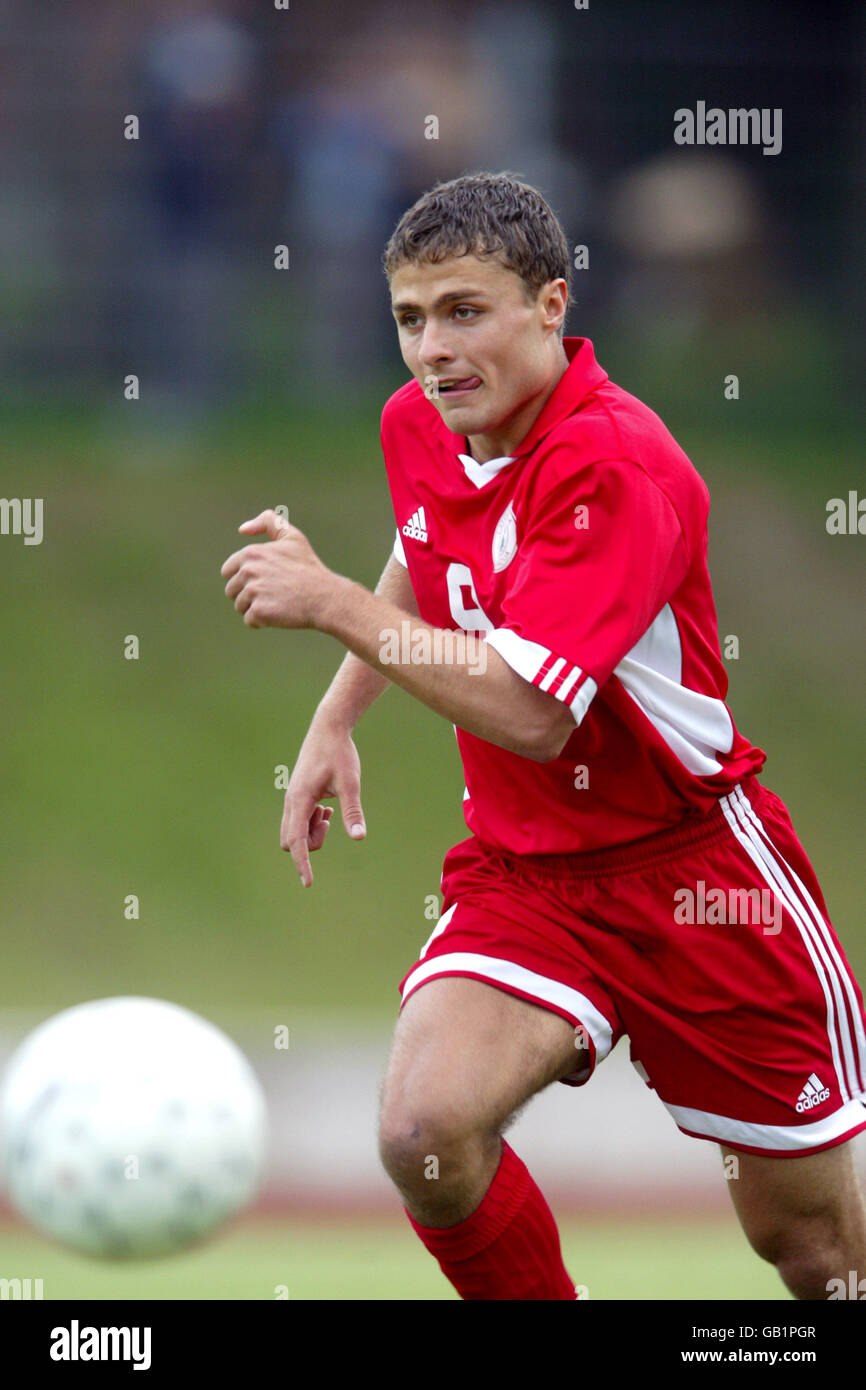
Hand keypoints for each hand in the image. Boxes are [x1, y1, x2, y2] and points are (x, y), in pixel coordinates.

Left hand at [221, 510, 331, 628]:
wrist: (324, 597)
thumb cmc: (309, 567)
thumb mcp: (292, 537)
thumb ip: (268, 522)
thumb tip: (242, 529)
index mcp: (251, 553)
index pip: (228, 571)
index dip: (246, 578)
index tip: (267, 579)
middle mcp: (248, 570)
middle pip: (232, 590)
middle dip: (249, 594)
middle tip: (274, 592)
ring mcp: (253, 592)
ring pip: (240, 606)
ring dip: (255, 608)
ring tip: (277, 602)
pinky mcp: (259, 611)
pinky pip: (250, 621)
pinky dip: (262, 621)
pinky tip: (279, 613)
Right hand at [281, 714, 366, 886]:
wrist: (328, 728)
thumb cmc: (339, 754)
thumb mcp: (350, 783)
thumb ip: (353, 811)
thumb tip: (359, 837)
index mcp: (300, 800)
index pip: (297, 841)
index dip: (302, 864)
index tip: (309, 883)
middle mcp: (291, 801)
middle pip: (291, 840)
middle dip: (311, 843)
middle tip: (331, 822)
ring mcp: (292, 798)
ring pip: (294, 831)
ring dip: (312, 831)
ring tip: (331, 812)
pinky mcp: (298, 794)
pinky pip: (299, 820)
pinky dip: (312, 822)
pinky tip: (328, 808)